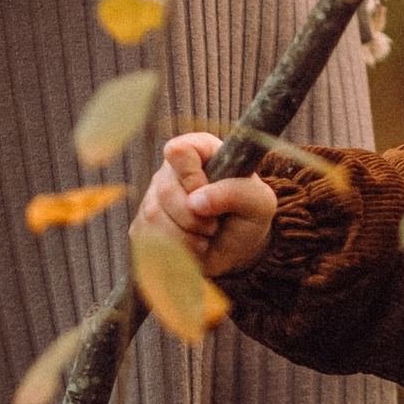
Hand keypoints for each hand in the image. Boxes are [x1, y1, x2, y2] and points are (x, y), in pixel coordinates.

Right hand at [136, 132, 277, 281]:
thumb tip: (196, 201)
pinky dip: (176, 251)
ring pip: (155, 217)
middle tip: (214, 225)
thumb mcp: (259, 203)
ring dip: (186, 237)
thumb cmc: (248, 219)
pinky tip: (190, 248)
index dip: (191, 176)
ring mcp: (154, 198)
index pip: (179, 151)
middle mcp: (172, 171)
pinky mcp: (144, 225)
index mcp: (201, 152)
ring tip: (205, 237)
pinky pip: (149, 239)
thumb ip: (237, 192)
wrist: (236, 253)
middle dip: (194, 217)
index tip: (205, 193)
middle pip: (166, 190)